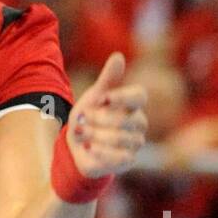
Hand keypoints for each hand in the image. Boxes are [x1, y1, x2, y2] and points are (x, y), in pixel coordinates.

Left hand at [67, 52, 147, 179]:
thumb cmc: (90, 116)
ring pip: (118, 139)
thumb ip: (108, 78)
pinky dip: (99, 151)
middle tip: (83, 118)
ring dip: (94, 135)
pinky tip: (88, 148)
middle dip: (98, 119)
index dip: (122, 97)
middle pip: (123, 120)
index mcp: (133, 105)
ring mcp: (135, 143)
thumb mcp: (94, 96)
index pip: (139, 96)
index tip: (102, 98)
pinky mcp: (128, 161)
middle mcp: (139, 123)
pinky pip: (117, 157)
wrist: (79, 145)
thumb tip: (118, 56)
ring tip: (82, 133)